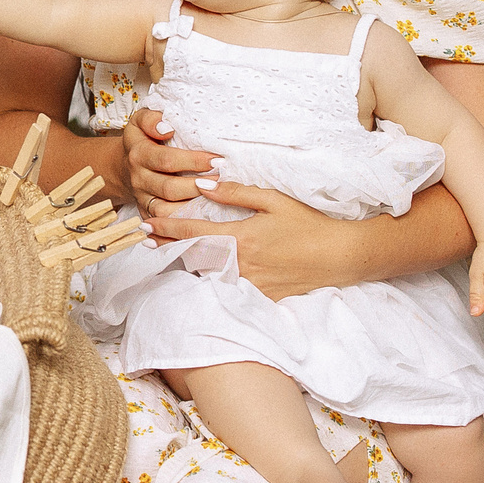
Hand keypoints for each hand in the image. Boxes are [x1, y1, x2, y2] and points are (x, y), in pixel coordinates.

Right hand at [125, 109, 222, 222]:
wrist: (124, 165)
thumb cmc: (142, 139)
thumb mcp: (141, 120)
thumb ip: (151, 118)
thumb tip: (167, 127)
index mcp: (139, 154)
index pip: (167, 160)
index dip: (193, 161)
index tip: (217, 159)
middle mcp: (138, 179)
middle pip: (169, 188)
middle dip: (197, 185)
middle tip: (221, 179)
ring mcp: (142, 198)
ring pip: (166, 210)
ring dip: (191, 206)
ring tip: (214, 198)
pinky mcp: (147, 213)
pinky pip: (164, 223)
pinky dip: (183, 221)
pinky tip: (204, 214)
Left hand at [149, 178, 347, 301]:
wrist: (339, 257)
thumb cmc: (308, 225)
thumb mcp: (273, 201)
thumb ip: (236, 194)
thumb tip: (202, 185)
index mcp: (240, 239)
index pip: (192, 234)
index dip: (166, 229)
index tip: (146, 224)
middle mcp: (240, 265)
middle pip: (191, 257)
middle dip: (166, 247)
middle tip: (144, 239)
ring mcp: (249, 284)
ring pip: (206, 275)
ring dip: (183, 263)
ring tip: (162, 252)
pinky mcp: (260, 297)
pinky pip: (226, 289)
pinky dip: (208, 279)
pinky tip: (198, 273)